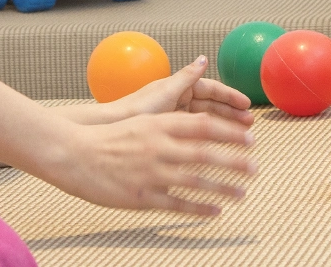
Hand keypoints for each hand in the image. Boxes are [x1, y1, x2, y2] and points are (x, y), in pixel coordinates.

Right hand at [45, 112, 256, 215]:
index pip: (204, 126)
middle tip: (257, 168)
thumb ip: (170, 122)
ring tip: (243, 194)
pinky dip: (199, 209)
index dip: (230, 132)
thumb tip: (197, 119)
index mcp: (159, 124)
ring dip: (223, 188)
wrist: (74, 154)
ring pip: (196, 181)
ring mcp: (151, 172)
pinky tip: (216, 212)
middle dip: (236, 161)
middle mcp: (159, 147)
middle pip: (207, 154)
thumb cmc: (109, 137)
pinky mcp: (142, 196)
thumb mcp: (141, 121)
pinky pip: (177, 204)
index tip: (251, 138)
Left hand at [115, 56, 254, 127]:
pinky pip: (195, 131)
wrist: (113, 128)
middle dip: (231, 112)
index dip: (230, 96)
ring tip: (241, 134)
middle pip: (211, 104)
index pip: (211, 89)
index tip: (247, 104)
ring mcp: (174, 115)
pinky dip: (209, 136)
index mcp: (178, 87)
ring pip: (205, 119)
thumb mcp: (166, 92)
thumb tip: (203, 58)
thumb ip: (187, 77)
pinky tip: (219, 145)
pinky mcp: (169, 130)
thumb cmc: (137, 109)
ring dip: (223, 124)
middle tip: (250, 123)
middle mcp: (178, 99)